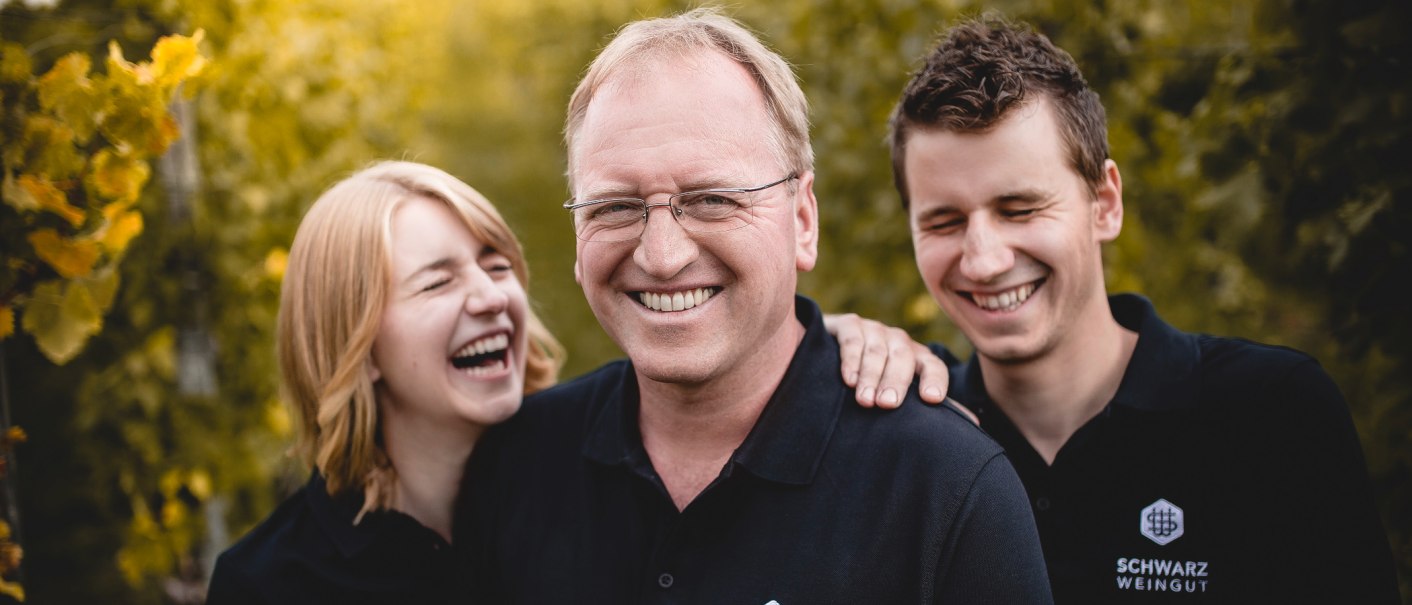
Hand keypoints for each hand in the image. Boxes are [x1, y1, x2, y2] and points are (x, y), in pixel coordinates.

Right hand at [823, 312, 948, 408]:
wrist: (830, 354)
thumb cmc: (874, 382)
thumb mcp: (900, 392)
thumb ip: (927, 407)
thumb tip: (973, 422)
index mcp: (917, 358)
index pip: (933, 365)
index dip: (934, 379)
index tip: (931, 399)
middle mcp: (898, 341)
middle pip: (903, 358)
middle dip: (896, 381)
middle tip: (888, 404)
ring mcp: (874, 330)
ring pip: (877, 351)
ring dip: (871, 376)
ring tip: (865, 401)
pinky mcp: (849, 324)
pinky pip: (853, 339)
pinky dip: (851, 359)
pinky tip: (849, 379)